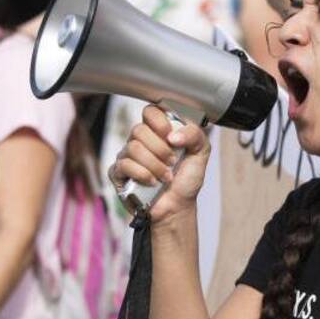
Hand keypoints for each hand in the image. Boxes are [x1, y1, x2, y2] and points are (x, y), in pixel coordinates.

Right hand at [108, 105, 210, 224]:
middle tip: (172, 162)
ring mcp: (127, 155)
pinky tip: (152, 182)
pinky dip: (142, 175)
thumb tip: (173, 135)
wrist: (178, 206)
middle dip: (161, 149)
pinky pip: (124, 165)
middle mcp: (141, 140)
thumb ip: (195, 134)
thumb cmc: (186, 179)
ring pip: (133, 148)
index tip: (172, 137)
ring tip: (165, 176)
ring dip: (154, 165)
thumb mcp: (201, 153)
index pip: (150, 111)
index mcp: (158, 131)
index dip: (159, 122)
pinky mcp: (118, 173)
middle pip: (139, 130)